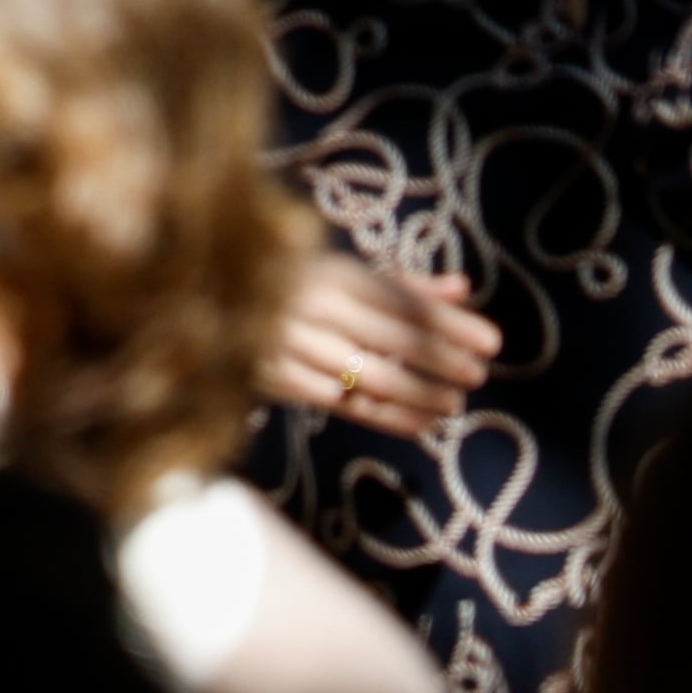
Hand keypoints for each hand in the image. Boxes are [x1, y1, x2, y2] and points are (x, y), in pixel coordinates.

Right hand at [265, 252, 499, 431]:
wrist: (199, 299)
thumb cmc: (283, 282)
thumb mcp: (338, 270)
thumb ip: (399, 283)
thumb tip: (462, 287)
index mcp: (328, 271)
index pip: (402, 301)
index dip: (450, 323)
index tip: (492, 341)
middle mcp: (312, 306)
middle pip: (393, 339)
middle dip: (442, 359)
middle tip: (477, 375)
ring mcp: (292, 345)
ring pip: (371, 378)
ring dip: (420, 394)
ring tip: (453, 404)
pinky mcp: (276, 380)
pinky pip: (342, 404)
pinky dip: (387, 416)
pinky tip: (419, 422)